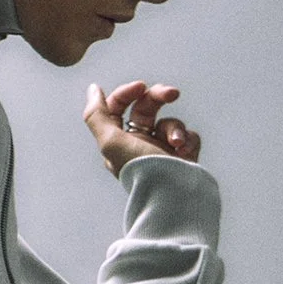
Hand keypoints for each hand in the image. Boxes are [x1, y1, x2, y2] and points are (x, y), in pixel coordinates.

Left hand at [84, 79, 202, 176]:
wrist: (174, 196)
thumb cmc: (141, 170)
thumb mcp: (111, 142)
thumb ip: (97, 115)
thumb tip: (93, 89)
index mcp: (118, 140)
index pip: (118, 106)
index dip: (127, 92)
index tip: (140, 87)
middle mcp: (138, 143)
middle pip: (147, 106)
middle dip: (160, 95)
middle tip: (172, 93)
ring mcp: (162, 148)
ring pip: (170, 121)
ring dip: (175, 128)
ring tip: (176, 144)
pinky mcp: (183, 155)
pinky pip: (189, 135)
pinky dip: (189, 141)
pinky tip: (185, 153)